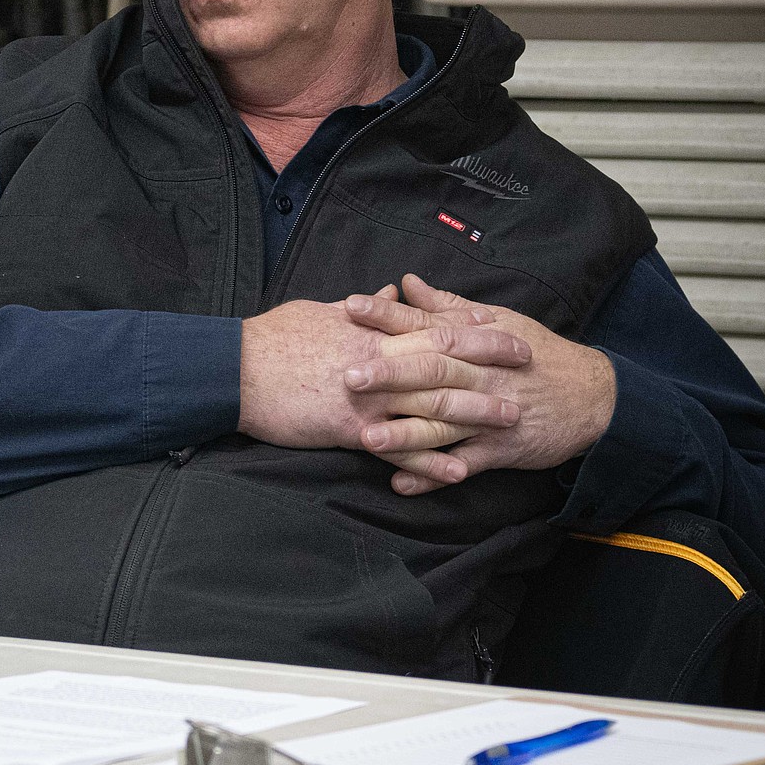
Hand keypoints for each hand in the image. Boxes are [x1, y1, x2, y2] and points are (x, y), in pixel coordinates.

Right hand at [238, 290, 526, 453]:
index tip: (503, 326)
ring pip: (432, 403)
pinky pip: (399, 447)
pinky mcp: (349, 427)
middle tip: (529, 364)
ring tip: (513, 420)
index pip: (432, 323)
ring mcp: (367, 395)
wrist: (235, 369)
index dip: (471, 326)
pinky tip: (459, 472)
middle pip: (445, 358)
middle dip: (490, 361)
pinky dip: (431, 460)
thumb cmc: (273, 339)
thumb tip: (388, 293)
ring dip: (475, 412)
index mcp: (369, 330)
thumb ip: (359, 308)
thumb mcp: (318, 312)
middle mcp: (377, 359)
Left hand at [345, 275, 615, 493]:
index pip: (426, 324)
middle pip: (432, 371)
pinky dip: (433, 475)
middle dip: (390, 374)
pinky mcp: (501, 449)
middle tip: (348, 376)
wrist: (592, 397)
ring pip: (443, 423)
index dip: (388, 315)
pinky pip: (463, 464)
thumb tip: (406, 282)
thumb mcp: (498, 321)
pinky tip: (401, 483)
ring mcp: (489, 414)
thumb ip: (446, 305)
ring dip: (404, 433)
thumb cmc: (537, 354)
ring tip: (366, 438)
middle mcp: (480, 375)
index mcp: (475, 340)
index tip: (350, 306)